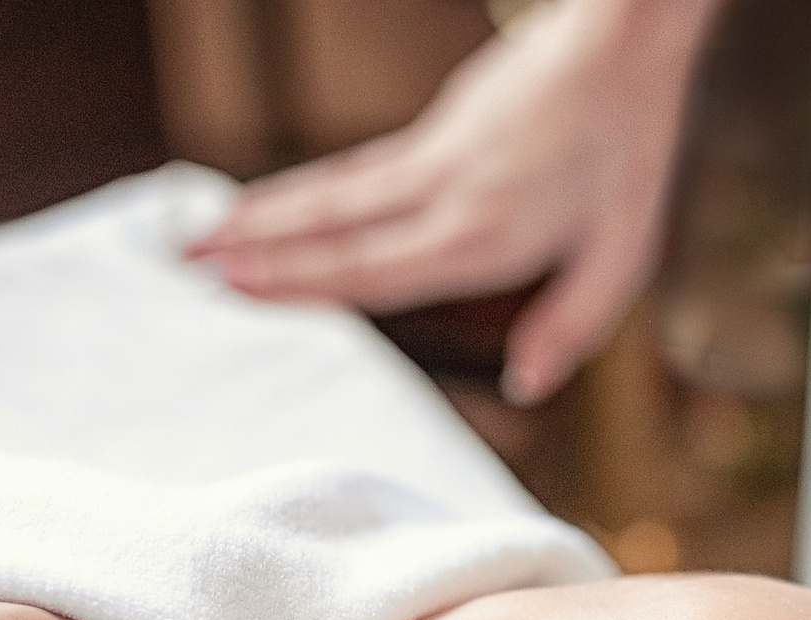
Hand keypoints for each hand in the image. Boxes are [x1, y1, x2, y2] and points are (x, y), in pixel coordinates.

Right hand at [186, 0, 717, 404]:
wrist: (620, 43)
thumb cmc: (627, 148)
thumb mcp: (622, 253)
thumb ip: (573, 324)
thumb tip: (526, 384)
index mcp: (483, 238)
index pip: (373, 269)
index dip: (299, 281)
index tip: (235, 287)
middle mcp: (445, 198)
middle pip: (331, 228)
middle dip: (254, 248)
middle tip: (184, 265)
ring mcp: (433, 158)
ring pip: (333, 193)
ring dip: (264, 214)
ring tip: (203, 233)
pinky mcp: (434, 131)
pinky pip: (357, 171)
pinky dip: (307, 191)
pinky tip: (279, 205)